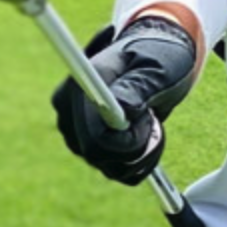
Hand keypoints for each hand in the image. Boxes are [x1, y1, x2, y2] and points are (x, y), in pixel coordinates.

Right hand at [52, 16, 196, 185]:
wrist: (156, 60)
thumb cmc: (157, 55)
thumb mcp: (156, 66)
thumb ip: (138, 86)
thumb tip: (122, 109)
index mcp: (81, 86)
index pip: (94, 138)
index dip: (127, 140)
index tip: (149, 117)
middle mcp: (69, 111)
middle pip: (98, 155)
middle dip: (135, 145)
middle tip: (152, 115)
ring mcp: (76, 131)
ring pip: (107, 167)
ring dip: (139, 153)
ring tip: (150, 119)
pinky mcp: (88, 145)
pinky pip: (113, 170)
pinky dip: (137, 162)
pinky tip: (147, 136)